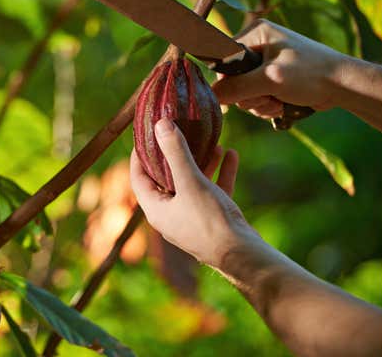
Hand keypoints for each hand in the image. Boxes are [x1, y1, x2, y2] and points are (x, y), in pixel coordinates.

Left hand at [130, 118, 256, 267]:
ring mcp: (192, 218)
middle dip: (175, 154)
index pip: (138, 177)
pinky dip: (219, 174)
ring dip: (201, 162)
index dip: (139, 154)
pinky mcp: (213, 220)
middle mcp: (171, 215)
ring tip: (211, 141)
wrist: (243, 256)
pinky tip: (231, 154)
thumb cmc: (210, 221)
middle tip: (178, 132)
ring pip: (192, 184)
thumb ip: (175, 152)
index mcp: (156, 209)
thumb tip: (160, 124)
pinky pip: (212, 191)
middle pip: (166, 178)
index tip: (145, 134)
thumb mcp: (191, 182)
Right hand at [212, 19, 343, 118]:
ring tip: (278, 102)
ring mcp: (264, 64)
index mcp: (255, 33)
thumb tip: (211, 95)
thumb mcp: (270, 79)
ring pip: (243, 93)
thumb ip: (237, 87)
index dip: (228, 81)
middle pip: (232, 80)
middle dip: (249, 96)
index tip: (244, 93)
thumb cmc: (311, 74)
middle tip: (269, 97)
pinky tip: (281, 105)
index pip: (223, 60)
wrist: (343, 86)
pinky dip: (265, 106)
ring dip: (258, 104)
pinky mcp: (271, 79)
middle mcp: (257, 45)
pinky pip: (255, 98)